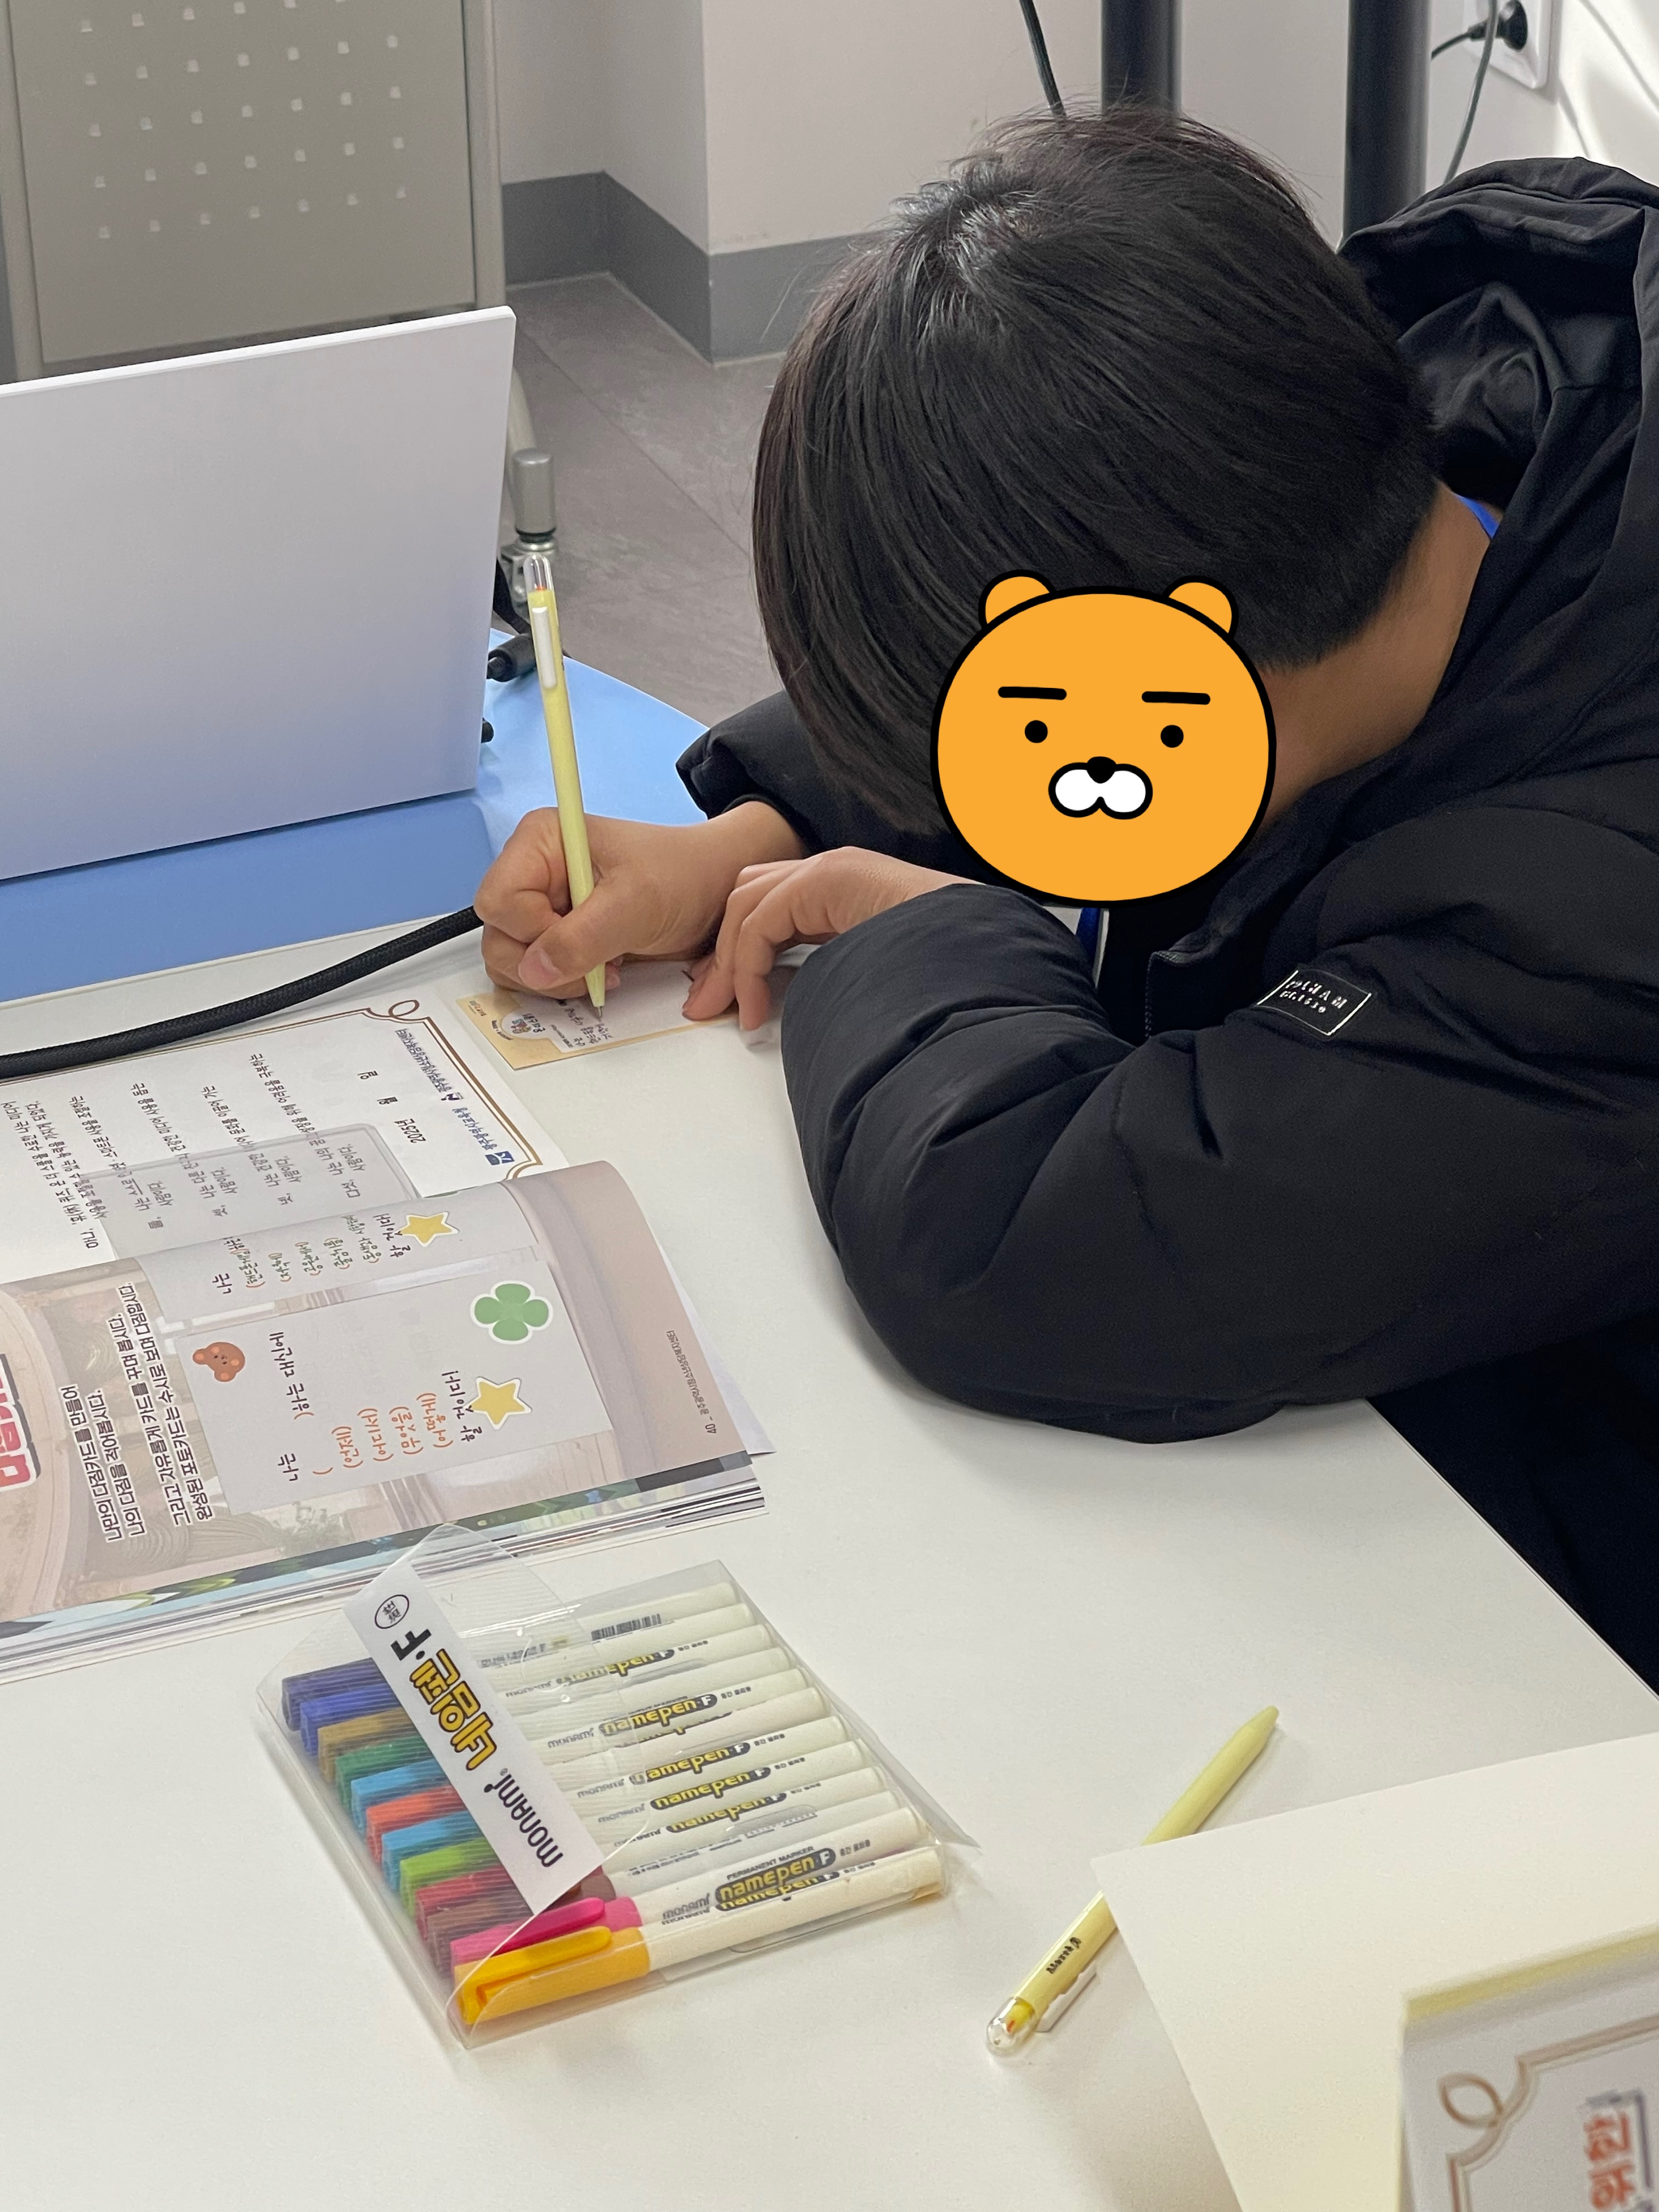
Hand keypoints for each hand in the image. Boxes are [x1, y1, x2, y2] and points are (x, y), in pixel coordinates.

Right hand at [476, 803, 803, 998]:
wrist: (716, 888)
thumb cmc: (682, 875)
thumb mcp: (635, 904)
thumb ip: (581, 937)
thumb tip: (533, 969)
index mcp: (539, 842)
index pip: (498, 902)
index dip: (533, 931)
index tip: (581, 937)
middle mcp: (532, 873)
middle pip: (498, 936)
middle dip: (543, 963)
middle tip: (597, 965)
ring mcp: (544, 907)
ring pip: (512, 961)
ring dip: (556, 978)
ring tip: (607, 967)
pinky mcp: (560, 936)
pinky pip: (537, 973)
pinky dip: (565, 982)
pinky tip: (605, 970)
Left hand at [685, 848, 965, 1029]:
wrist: (978, 953)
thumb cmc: (936, 970)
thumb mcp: (865, 973)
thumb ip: (830, 975)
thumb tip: (797, 1009)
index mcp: (843, 890)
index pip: (768, 905)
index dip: (740, 953)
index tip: (729, 1002)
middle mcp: (831, 871)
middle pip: (747, 897)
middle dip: (720, 954)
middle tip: (705, 1006)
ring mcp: (829, 869)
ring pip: (746, 905)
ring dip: (728, 963)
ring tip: (722, 1012)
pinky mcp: (827, 879)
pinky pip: (761, 922)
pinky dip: (747, 969)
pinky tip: (753, 1010)